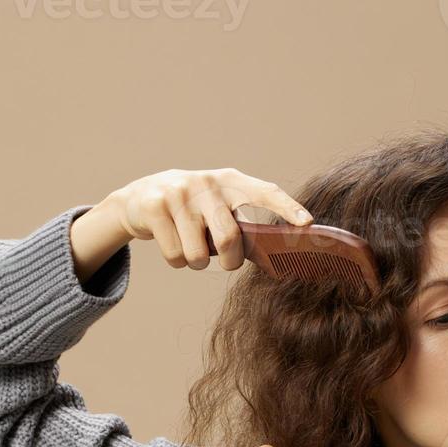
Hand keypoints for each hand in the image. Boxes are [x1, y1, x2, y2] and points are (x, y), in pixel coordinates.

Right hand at [101, 167, 311, 272]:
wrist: (140, 197)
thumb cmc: (192, 211)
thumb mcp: (218, 208)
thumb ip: (242, 226)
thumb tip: (275, 258)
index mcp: (231, 181)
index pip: (264, 192)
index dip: (287, 208)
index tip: (307, 223)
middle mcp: (207, 183)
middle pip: (229, 239)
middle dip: (229, 261)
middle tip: (225, 261)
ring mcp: (179, 193)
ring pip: (198, 255)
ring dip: (196, 263)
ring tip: (190, 247)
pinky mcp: (155, 207)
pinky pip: (175, 256)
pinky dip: (176, 261)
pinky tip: (171, 243)